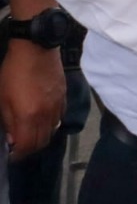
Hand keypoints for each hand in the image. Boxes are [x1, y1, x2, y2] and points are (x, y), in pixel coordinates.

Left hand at [0, 41, 65, 158]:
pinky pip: (59, 118)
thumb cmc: (12, 73)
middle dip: (30, 149)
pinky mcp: (64, 97)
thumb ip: (7, 121)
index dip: (18, 154)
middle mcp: (46, 115)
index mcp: (28, 117)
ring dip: (41, 137)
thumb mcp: (2, 98)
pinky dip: (51, 124)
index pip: (27, 146)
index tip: (11, 154)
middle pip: (42, 142)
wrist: (36, 49)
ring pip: (52, 131)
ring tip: (30, 133)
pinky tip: (42, 119)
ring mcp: (57, 106)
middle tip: (19, 145)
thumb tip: (13, 138)